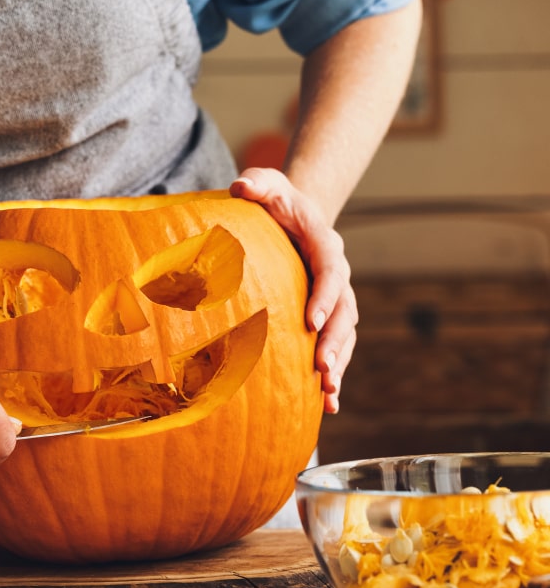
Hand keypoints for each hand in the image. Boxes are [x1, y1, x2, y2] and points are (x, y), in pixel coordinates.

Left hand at [230, 168, 356, 413]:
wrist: (291, 213)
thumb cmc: (273, 199)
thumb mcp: (265, 183)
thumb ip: (257, 183)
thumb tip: (241, 187)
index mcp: (324, 243)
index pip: (330, 270)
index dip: (324, 296)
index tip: (311, 322)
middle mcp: (336, 272)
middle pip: (344, 310)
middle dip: (335, 342)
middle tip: (321, 370)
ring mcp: (335, 296)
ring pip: (345, 334)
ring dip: (338, 364)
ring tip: (328, 396)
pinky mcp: (326, 313)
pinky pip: (335, 345)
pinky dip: (334, 372)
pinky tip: (327, 404)